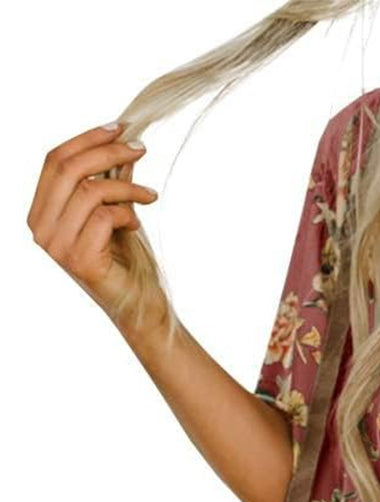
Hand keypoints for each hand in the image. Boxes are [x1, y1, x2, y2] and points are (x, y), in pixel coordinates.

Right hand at [26, 121, 161, 316]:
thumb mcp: (112, 210)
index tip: (119, 128)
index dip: (87, 139)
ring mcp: (56, 246)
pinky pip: (104, 216)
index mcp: (40, 213)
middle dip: (109, 151)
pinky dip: (127, 214)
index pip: (55, 161)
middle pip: (69, 169)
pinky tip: (136, 226)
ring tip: (149, 195)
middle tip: (141, 149)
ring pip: (90, 191)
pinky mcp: (79, 259)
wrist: (137, 306)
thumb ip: (108, 179)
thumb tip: (121, 141)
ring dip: (127, 187)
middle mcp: (40, 229)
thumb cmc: (123, 260)